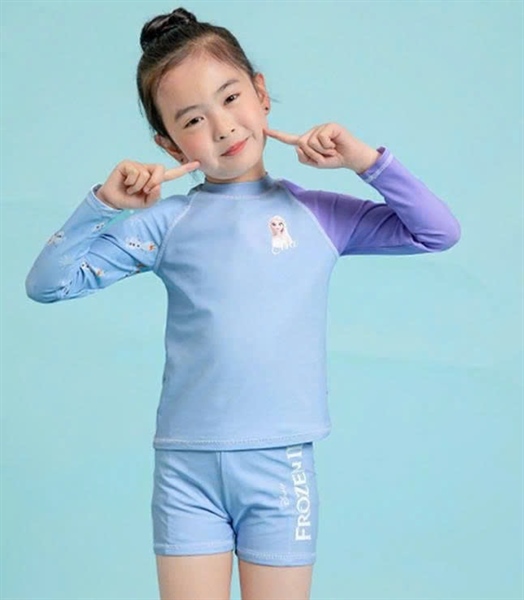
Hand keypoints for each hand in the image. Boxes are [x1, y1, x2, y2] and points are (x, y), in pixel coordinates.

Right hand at [96, 160, 199, 208]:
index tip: (198, 163)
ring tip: (130, 188)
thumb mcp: (146, 203)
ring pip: (145, 174)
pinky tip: (125, 183)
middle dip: (153, 182)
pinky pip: (135, 172)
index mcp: (155, 179)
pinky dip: (131, 182)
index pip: (172, 174)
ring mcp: (138, 165)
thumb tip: (157, 186)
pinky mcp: (127, 164)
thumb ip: (154, 197)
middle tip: (143, 190)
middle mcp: (148, 170)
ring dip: (138, 186)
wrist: (113, 200)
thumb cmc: (130, 200)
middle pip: (160, 170)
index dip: (184, 169)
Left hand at [265, 123, 379, 172]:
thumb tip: (297, 145)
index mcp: (307, 141)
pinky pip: (321, 139)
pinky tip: (335, 145)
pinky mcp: (330, 126)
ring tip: (332, 151)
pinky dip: (328, 146)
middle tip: (326, 156)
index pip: (290, 139)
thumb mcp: (316, 163)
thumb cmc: (334, 160)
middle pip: (301, 144)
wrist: (352, 158)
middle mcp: (312, 132)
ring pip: (311, 142)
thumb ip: (303, 157)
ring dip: (322, 152)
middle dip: (313, 155)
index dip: (278, 136)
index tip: (264, 131)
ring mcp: (321, 128)